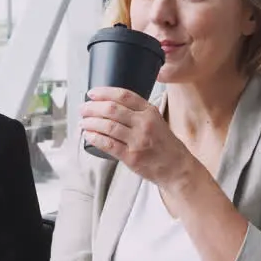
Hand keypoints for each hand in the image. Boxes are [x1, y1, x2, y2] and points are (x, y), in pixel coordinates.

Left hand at [79, 87, 196, 187]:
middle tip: (82, 109)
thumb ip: (139, 112)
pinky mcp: (132, 157)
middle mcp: (144, 124)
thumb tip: (111, 105)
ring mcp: (138, 141)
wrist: (177, 168)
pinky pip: (109, 145)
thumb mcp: (157, 121)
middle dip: (93, 107)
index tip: (91, 93)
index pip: (124, 96)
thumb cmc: (164, 145)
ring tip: (83, 122)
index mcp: (150, 112)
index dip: (104, 92)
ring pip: (108, 126)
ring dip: (91, 123)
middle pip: (112, 109)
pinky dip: (95, 138)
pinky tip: (88, 135)